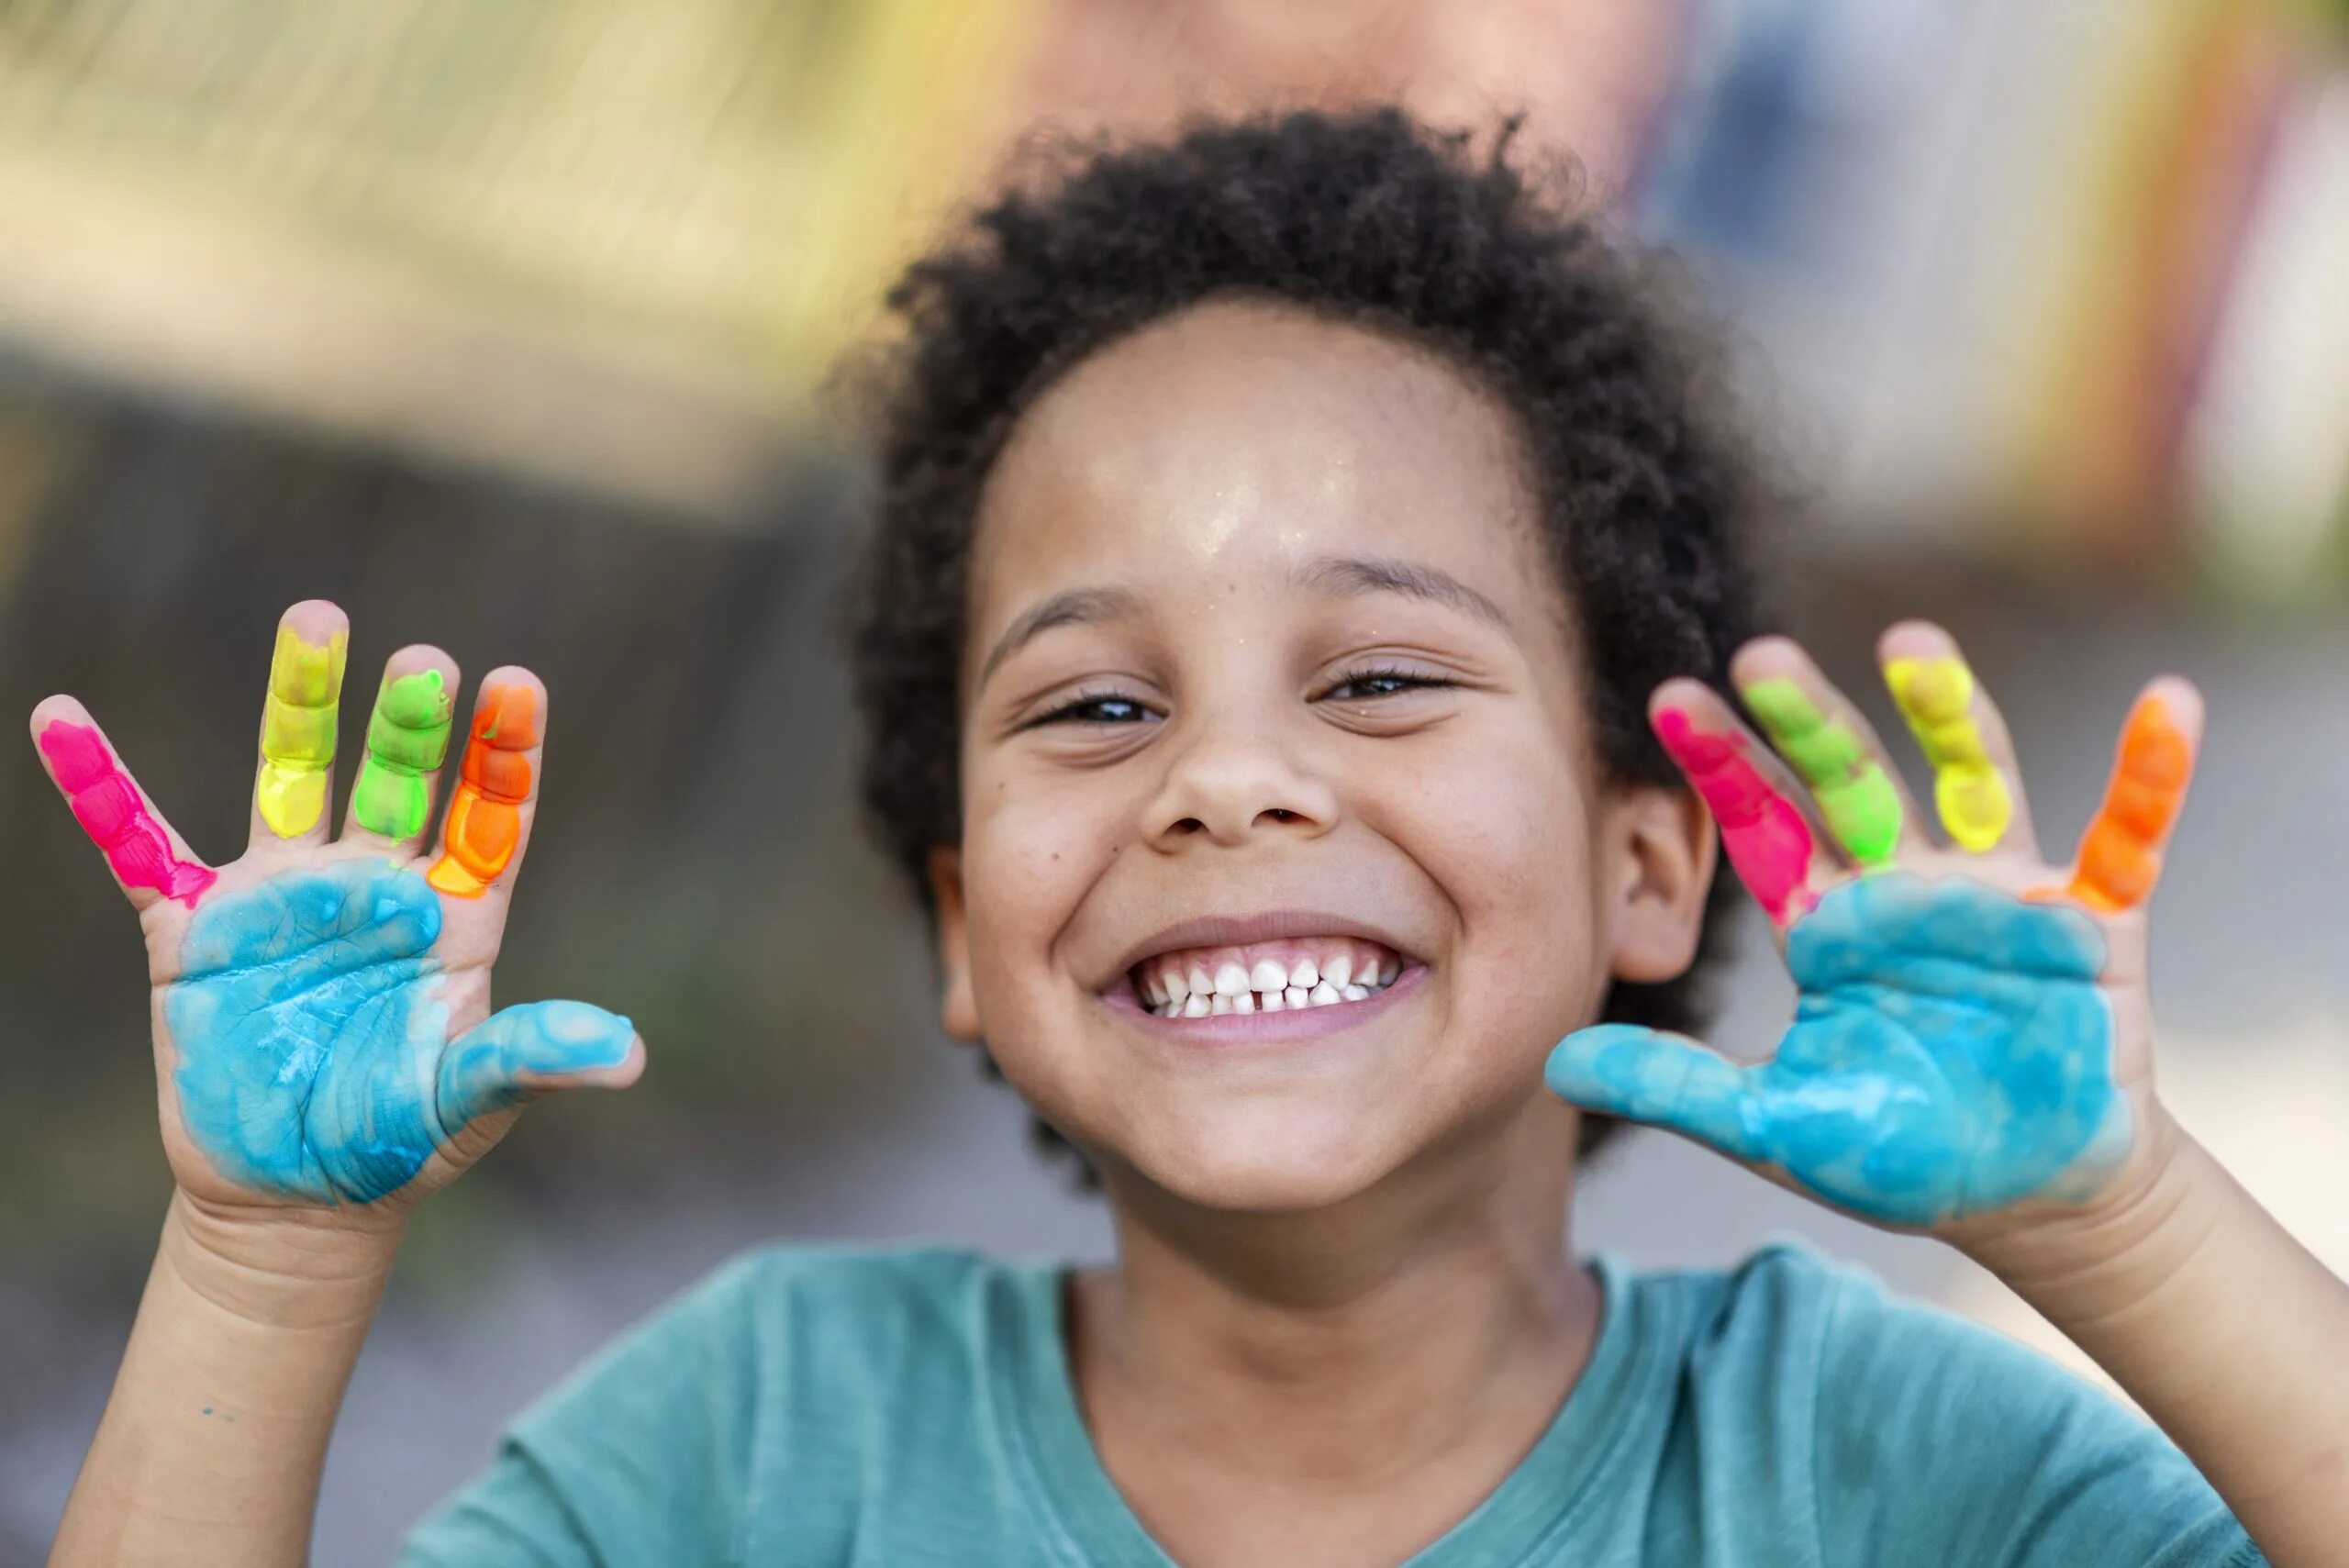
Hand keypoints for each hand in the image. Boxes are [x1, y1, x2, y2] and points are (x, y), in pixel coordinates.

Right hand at [29, 600, 643, 1227]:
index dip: (503, 754)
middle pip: (396, 781)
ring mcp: (284, 899)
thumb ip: (532, 1059)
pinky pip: (140, 847)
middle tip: (423, 662)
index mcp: (455, 915)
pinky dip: (100, 788)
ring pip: (292, 779)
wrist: (297, 1200)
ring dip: (301, 705)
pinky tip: (64, 719)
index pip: (489, 816)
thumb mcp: (470, 1101)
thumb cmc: (401, 1141)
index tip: (518, 684)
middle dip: (408, 723)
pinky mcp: (196, 933)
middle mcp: (375, 886)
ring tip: (316, 620)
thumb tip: (626, 1055)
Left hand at [1545, 621, 2196, 1239]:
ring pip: (1972, 779)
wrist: (2025, 1202)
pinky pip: (2128, 834)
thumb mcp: (1773, 1124)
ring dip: (1948, 712)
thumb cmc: (1899, 1152)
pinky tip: (2167, 705)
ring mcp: (1998, 893)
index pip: (1762, 825)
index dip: (1720, 763)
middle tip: (1760, 655)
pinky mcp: (2091, 919)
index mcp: (1827, 920)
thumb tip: (1557, 1061)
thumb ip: (1674, 1086)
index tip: (1667, 698)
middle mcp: (1904, 885)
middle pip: (1850, 782)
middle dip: (1808, 721)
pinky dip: (2151, 774)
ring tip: (1913, 643)